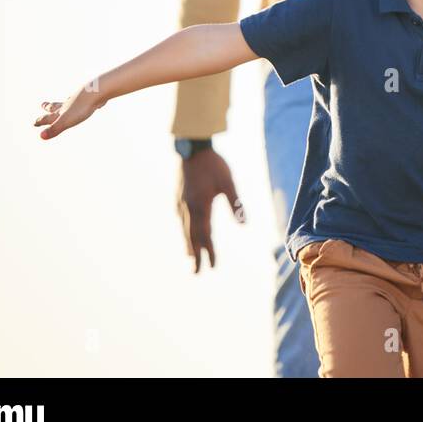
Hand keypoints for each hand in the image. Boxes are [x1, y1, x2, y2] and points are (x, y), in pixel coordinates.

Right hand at [33, 85, 105, 139]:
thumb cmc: (80, 108)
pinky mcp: (90, 98)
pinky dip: (83, 100)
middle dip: (48, 107)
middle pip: (56, 106)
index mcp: (61, 111)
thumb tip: (41, 136)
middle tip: (42, 104)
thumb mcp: (66, 121)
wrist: (96, 92)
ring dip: (65, 102)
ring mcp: (78, 100)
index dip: (41, 121)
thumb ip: (54, 129)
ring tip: (66, 100)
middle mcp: (68, 105)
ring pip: (69, 101)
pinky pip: (85, 99)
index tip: (34, 123)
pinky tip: (88, 101)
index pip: (48, 117)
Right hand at [176, 147, 244, 273]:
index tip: (213, 266)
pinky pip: (181, 219)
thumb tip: (244, 224)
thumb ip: (235, 203)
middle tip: (197, 272)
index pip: (206, 236)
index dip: (210, 252)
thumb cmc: (213, 165)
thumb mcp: (228, 182)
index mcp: (201, 207)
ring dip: (189, 244)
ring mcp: (181, 203)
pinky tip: (186, 231)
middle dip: (196, 255)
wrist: (192, 149)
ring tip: (191, 256)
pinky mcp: (178, 197)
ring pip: (185, 229)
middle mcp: (188, 209)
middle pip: (192, 237)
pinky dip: (185, 230)